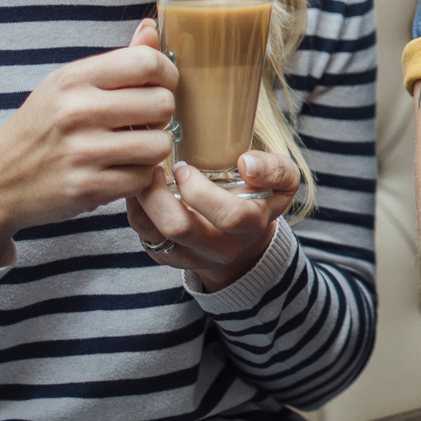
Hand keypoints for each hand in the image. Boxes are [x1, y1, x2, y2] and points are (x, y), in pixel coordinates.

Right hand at [0, 18, 177, 266]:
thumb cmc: (38, 128)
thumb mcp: (66, 85)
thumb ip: (116, 61)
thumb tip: (150, 28)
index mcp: (73, 79)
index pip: (147, 62)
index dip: (167, 75)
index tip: (160, 86)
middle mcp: (76, 111)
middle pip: (162, 103)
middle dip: (161, 115)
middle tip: (143, 122)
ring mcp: (81, 152)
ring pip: (160, 144)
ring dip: (153, 149)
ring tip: (133, 147)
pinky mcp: (87, 188)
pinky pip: (143, 178)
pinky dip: (139, 177)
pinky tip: (119, 170)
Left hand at [126, 151, 299, 291]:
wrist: (245, 237)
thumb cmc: (261, 197)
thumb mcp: (284, 180)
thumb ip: (274, 168)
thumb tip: (245, 162)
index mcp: (251, 226)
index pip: (229, 216)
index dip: (201, 190)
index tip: (184, 166)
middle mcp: (221, 248)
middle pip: (180, 227)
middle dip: (158, 192)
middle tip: (155, 166)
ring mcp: (192, 257)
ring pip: (154, 232)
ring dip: (142, 199)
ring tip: (145, 174)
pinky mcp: (169, 258)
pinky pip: (143, 236)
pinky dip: (136, 208)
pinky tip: (143, 189)